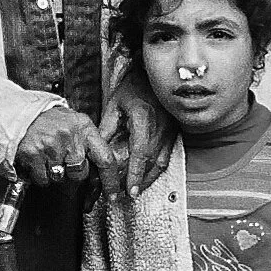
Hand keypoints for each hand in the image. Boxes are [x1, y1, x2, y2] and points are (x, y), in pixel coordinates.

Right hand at [14, 106, 119, 190]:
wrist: (21, 113)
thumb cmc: (50, 121)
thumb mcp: (75, 124)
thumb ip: (89, 145)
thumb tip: (101, 174)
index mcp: (85, 128)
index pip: (106, 158)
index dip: (110, 181)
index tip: (113, 196)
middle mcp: (70, 137)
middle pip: (80, 173)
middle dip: (72, 173)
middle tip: (61, 159)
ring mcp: (51, 146)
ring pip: (60, 178)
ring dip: (54, 173)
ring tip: (47, 156)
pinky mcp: (33, 155)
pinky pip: (43, 179)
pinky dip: (39, 175)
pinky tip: (37, 160)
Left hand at [99, 75, 171, 198]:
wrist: (153, 76)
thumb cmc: (134, 86)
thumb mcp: (115, 104)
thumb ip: (107, 128)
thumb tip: (96, 150)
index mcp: (144, 118)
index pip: (140, 152)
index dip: (135, 174)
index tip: (130, 190)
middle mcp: (160, 127)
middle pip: (151, 163)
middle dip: (139, 182)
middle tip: (125, 195)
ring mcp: (169, 131)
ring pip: (160, 164)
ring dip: (148, 180)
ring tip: (134, 190)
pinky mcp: (173, 134)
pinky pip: (166, 158)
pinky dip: (155, 171)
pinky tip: (146, 178)